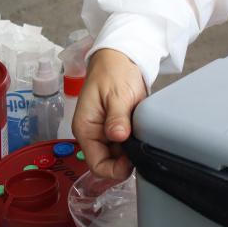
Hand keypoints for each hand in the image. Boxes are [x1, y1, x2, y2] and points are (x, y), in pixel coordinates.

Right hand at [72, 48, 147, 179]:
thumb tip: (118, 137)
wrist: (119, 57)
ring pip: (119, 155)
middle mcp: (93, 134)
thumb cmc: (113, 71)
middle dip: (125, 160)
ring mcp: (105, 132)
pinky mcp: (117, 127)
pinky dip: (134, 141)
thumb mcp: (116, 94)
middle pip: (109, 163)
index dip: (115, 170)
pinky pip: (125, 144)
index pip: (97, 165)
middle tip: (141, 147)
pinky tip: (141, 132)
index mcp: (86, 129)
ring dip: (131, 150)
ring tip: (141, 135)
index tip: (132, 161)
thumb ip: (117, 117)